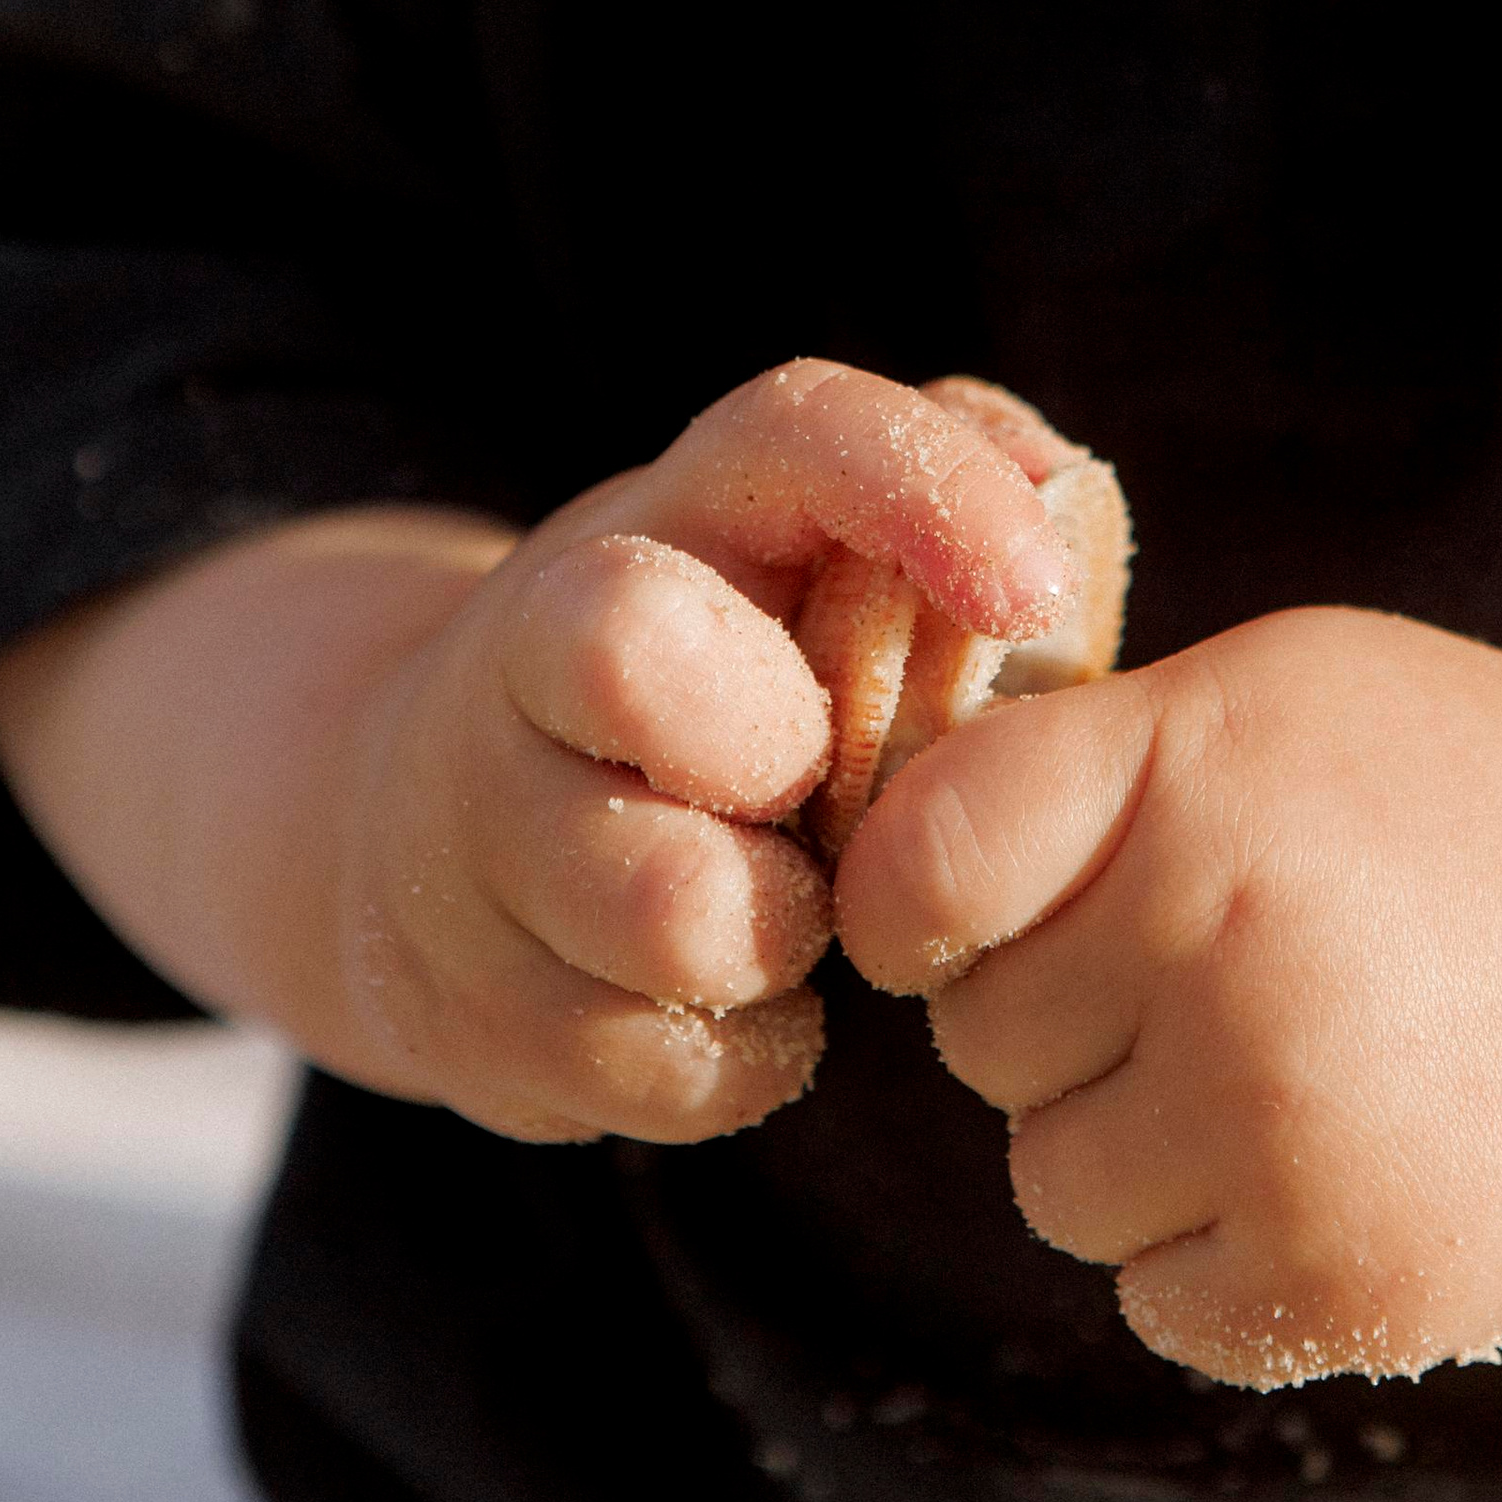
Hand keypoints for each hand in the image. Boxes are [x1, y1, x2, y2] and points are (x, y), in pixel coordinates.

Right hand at [335, 362, 1072, 1142]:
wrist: (444, 834)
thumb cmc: (724, 686)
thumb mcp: (806, 570)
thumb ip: (945, 500)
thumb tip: (1058, 502)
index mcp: (671, 510)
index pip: (792, 434)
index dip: (927, 496)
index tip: (1030, 598)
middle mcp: (538, 636)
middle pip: (633, 649)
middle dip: (778, 746)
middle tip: (816, 794)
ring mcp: (483, 828)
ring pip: (671, 909)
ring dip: (782, 936)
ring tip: (791, 908)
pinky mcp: (472, 1005)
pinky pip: (669, 1067)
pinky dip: (746, 1055)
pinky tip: (741, 1003)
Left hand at [835, 608, 1501, 1385]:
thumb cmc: (1451, 797)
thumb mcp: (1272, 694)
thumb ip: (1083, 758)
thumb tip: (866, 852)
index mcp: (1192, 772)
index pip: (919, 869)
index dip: (919, 906)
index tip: (970, 914)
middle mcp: (1221, 942)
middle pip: (978, 1044)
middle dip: (1057, 1016)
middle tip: (1199, 970)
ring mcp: (1284, 1126)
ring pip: (1049, 1184)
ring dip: (1127, 1142)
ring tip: (1275, 1061)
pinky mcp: (1343, 1280)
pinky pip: (1154, 1295)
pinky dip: (1214, 1251)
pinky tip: (1328, 1155)